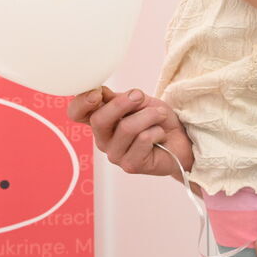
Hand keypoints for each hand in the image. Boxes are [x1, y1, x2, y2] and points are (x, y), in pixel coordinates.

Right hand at [67, 87, 193, 177]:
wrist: (181, 139)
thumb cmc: (157, 118)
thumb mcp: (138, 101)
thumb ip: (118, 98)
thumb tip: (100, 91)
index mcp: (100, 119)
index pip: (76, 113)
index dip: (81, 102)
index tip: (98, 93)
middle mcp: (102, 139)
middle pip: (99, 120)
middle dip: (123, 103)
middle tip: (140, 96)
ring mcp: (114, 154)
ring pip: (126, 127)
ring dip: (149, 116)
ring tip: (160, 116)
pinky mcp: (130, 165)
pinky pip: (143, 139)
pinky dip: (157, 131)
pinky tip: (160, 136)